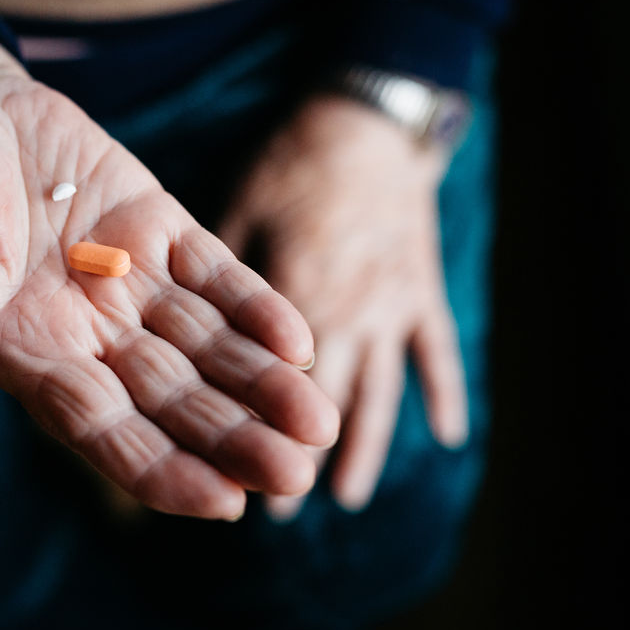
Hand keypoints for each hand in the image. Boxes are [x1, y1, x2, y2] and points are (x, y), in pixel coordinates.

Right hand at [0, 13, 339, 519]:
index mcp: (18, 344)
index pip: (95, 423)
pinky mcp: (155, 225)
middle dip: (231, 436)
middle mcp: (79, 328)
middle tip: (298, 473)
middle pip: (166, 398)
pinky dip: (253, 306)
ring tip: (320, 418)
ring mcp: (124, 280)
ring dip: (260, 382)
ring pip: (202, 345)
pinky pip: (213, 274)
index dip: (157, 464)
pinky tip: (299, 341)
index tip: (224, 503)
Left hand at [218, 96, 467, 518]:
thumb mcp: (241, 204)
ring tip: (352, 498)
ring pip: (379, 388)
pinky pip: (440, 349)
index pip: (264, 377)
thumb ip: (216, 269)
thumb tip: (179, 320)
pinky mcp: (423, 290)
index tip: (229, 471)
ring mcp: (390, 304)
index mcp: (292, 290)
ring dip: (368, 446)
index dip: (246, 425)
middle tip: (281, 507)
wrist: (370, 122)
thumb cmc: (293, 161)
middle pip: (319, 397)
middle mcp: (344, 308)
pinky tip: (450, 437)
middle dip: (299, 453)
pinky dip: (448, 391)